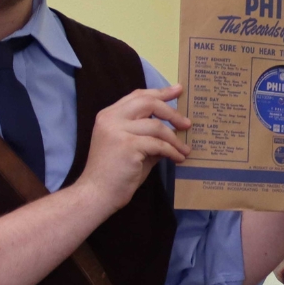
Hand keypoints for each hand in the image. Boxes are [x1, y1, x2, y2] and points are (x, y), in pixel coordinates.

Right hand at [76, 85, 190, 213]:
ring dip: (175, 139)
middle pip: (148, 102)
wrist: (96, 194)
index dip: (160, 92)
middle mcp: (111, 119)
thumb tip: (174, 129)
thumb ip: (149, 135)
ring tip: (184, 150)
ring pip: (156, 126)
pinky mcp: (127, 145)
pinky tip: (178, 159)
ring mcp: (117, 131)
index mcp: (109, 116)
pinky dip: (172, 151)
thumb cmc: (115, 174)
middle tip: (187, 123)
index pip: (137, 96)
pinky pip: (158, 144)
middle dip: (171, 111)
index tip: (178, 90)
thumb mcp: (133, 147)